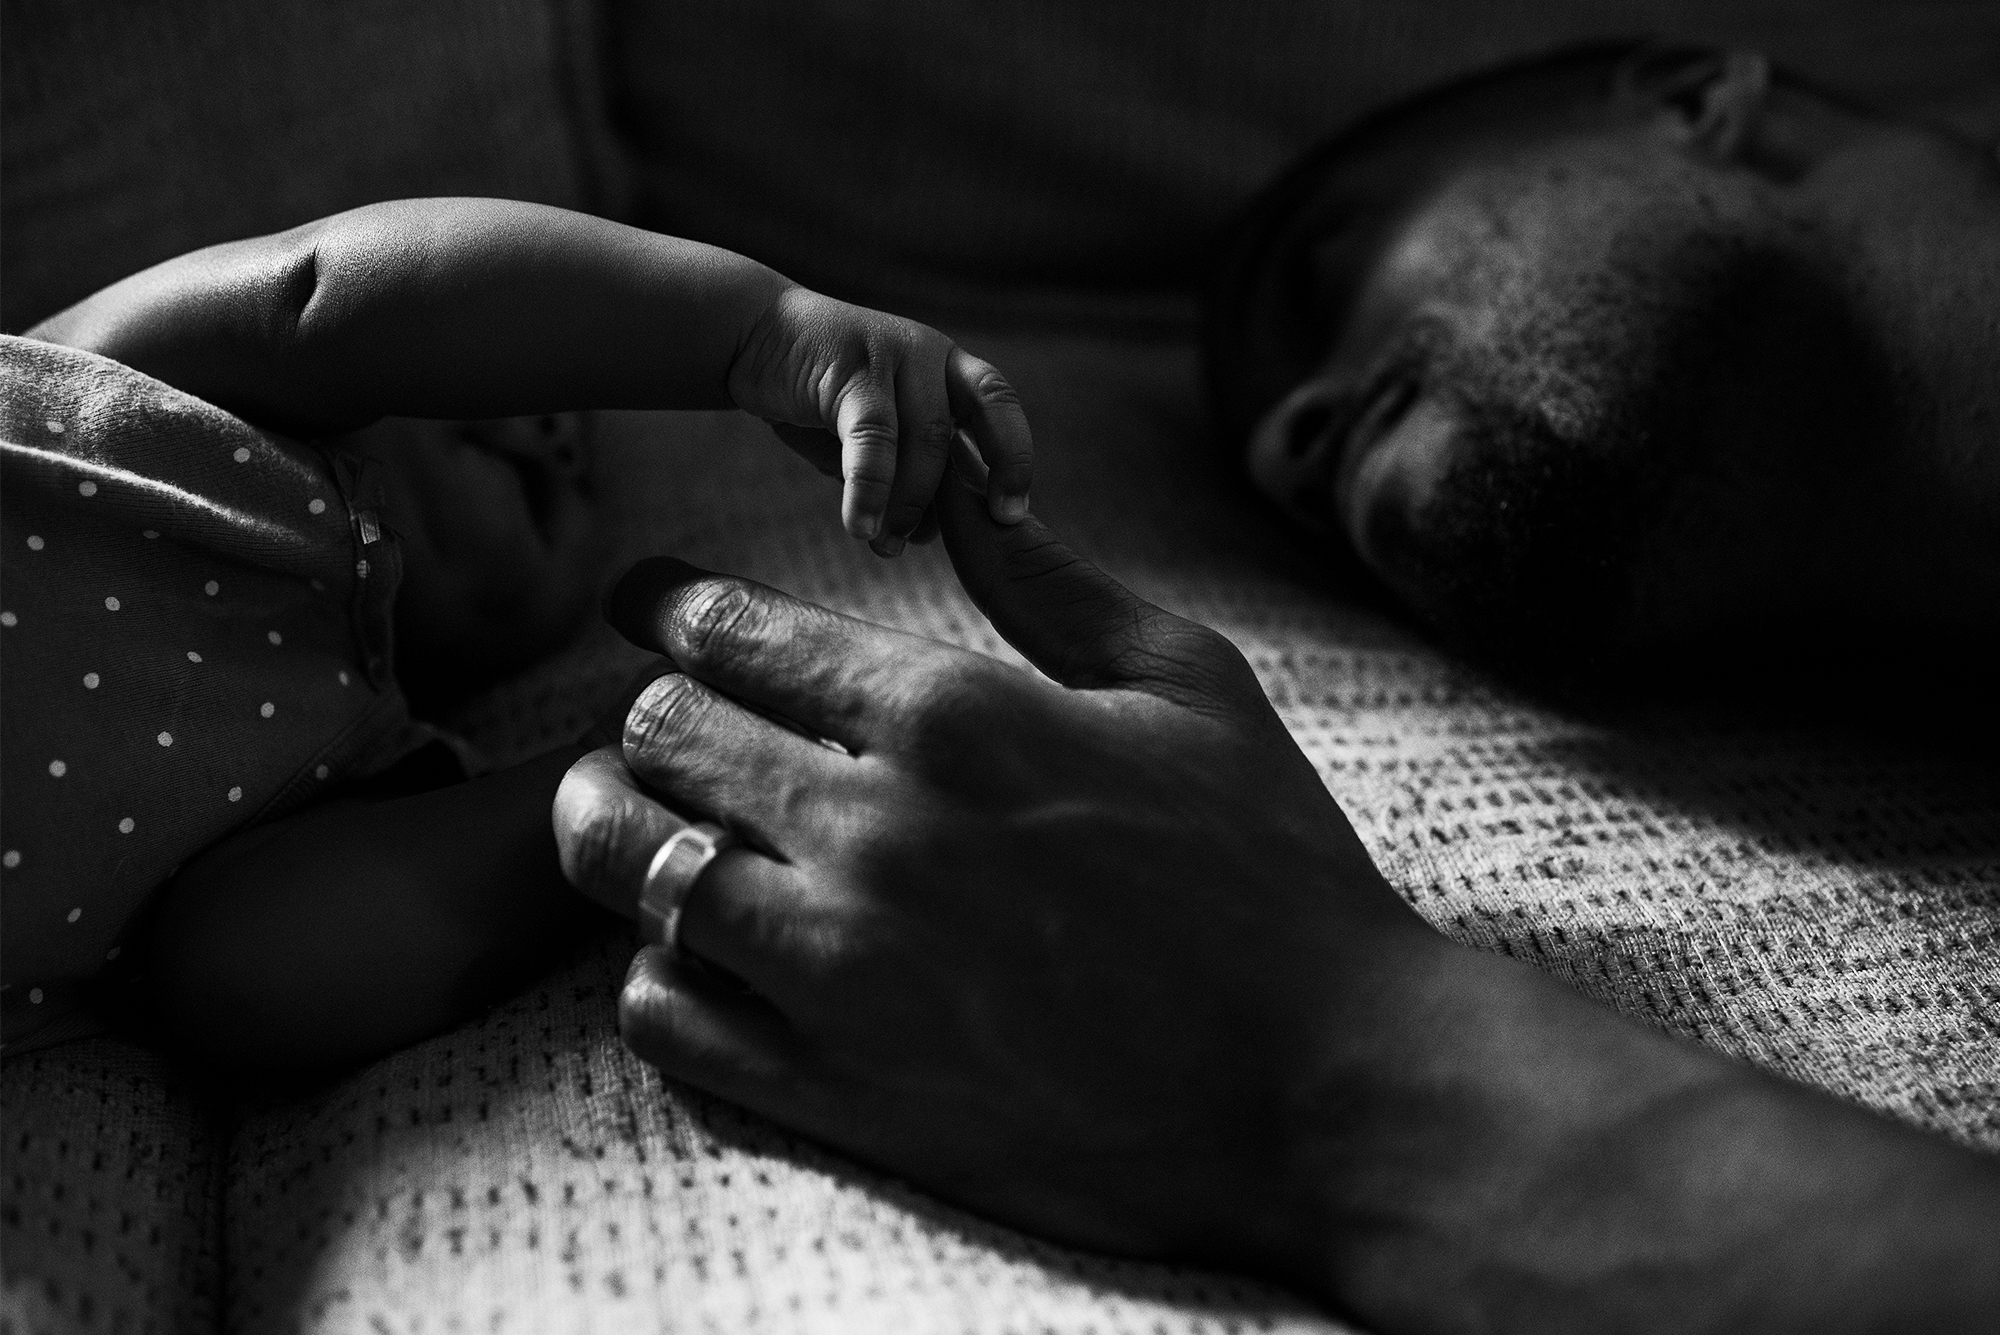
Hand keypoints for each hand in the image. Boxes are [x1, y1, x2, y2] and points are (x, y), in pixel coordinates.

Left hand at [553, 473, 1430, 1266]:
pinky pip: (666, 1019)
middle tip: (662, 723)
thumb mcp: (1190, 685)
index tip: (652, 607)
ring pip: (628, 871)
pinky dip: (657, 972)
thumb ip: (1051, 582)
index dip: (668, 604)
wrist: (1327, 1089)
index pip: (726, 628)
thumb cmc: (1271, 870)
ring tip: (640, 823)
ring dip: (617, 833)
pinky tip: (699, 952)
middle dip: (644, 715)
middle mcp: (874, 834)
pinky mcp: (843, 1095)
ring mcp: (846, 974)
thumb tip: (964, 489)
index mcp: (954, 715)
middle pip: (656, 737)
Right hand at [726, 286, 1032, 553]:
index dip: (1015, 458)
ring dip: (912, 501)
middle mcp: (931, 354)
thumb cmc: (818, 393)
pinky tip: (861, 527)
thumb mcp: (872, 439)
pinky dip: (871, 490)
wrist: (753, 336)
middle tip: (985, 529)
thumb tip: (927, 534)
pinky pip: (873, 438)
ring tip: (889, 547)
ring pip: (925, 437)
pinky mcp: (850, 368)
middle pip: (979, 417)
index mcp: (947, 368)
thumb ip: (903, 476)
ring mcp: (893, 354)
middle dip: (985, 478)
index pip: (1000, 408)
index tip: (1013, 514)